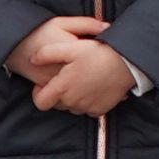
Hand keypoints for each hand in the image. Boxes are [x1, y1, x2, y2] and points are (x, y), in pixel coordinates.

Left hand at [13, 15, 136, 117]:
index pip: (40, 102)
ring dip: (72, 97)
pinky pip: (87, 109)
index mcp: (63, 88)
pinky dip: (87, 100)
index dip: (39, 94)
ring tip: (81, 79)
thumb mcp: (70, 47)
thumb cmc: (97, 53)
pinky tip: (93, 86)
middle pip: (56, 104)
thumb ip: (47, 54)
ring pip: (71, 107)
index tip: (45, 84)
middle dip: (57, 93)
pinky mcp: (100, 110)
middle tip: (67, 76)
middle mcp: (73, 102)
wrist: (126, 63)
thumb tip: (32, 60)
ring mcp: (87, 107)